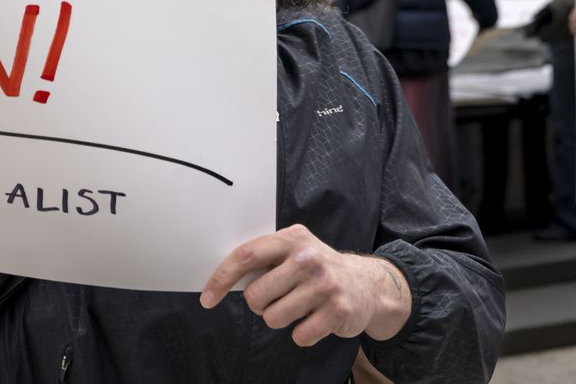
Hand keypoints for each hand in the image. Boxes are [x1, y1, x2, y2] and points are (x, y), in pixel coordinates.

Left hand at [200, 225, 411, 345]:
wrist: (368, 284)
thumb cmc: (319, 269)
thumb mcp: (295, 251)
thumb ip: (266, 258)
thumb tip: (224, 279)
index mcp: (293, 238)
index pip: (246, 255)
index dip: (221, 278)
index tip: (207, 298)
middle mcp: (308, 258)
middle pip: (256, 296)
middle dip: (260, 304)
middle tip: (279, 298)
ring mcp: (324, 284)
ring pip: (273, 318)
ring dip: (281, 319)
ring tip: (300, 307)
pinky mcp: (337, 310)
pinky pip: (299, 336)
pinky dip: (303, 333)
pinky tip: (316, 319)